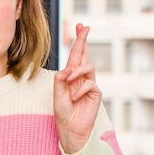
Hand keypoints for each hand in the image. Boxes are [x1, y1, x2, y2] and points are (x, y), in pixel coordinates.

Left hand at [53, 23, 101, 153]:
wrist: (70, 128)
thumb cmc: (63, 112)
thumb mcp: (57, 93)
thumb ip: (61, 79)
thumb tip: (67, 69)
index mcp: (71, 76)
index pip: (75, 55)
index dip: (79, 40)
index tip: (80, 26)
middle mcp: (81, 77)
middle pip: (84, 55)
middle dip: (83, 40)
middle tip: (84, 27)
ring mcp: (89, 84)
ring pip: (87, 67)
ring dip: (76, 71)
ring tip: (68, 82)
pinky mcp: (96, 93)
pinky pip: (90, 83)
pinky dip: (80, 89)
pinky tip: (75, 98)